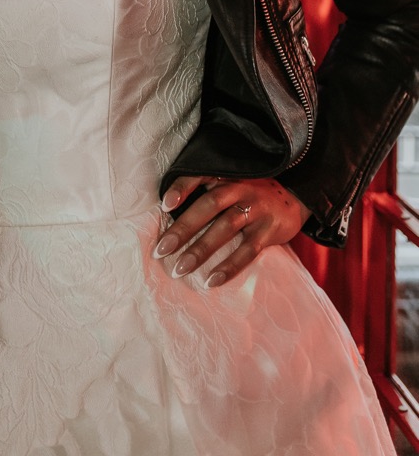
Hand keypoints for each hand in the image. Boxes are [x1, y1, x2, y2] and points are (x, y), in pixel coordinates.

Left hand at [153, 175, 311, 288]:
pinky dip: (229, 266)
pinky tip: (211, 280)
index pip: (199, 176)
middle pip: (209, 205)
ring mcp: (256, 209)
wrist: (293, 197)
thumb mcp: (229, 183)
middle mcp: (240, 188)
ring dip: (201, 250)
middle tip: (161, 249)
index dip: (181, 188)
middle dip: (183, 228)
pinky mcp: (269, 230)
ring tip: (180, 268)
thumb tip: (167, 212)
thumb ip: (204, 191)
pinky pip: (247, 250)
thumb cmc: (248, 193)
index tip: (164, 205)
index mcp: (225, 175)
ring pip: (225, 228)